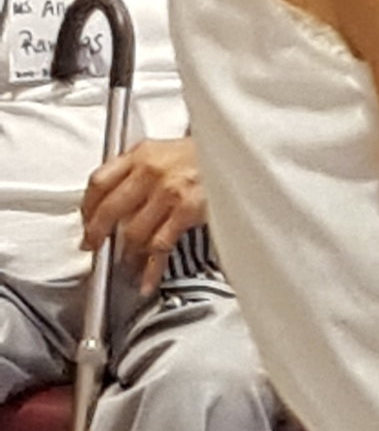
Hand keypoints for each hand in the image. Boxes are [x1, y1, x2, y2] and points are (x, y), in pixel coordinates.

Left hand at [83, 133, 206, 290]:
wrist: (239, 154)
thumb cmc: (208, 155)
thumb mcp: (168, 149)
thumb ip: (141, 168)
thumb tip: (119, 196)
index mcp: (142, 153)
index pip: (99, 182)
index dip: (87, 207)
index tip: (86, 221)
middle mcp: (151, 171)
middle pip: (109, 209)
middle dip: (97, 234)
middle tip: (94, 247)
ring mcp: (168, 191)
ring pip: (133, 232)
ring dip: (126, 255)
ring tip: (126, 266)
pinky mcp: (185, 211)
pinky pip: (160, 246)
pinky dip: (151, 268)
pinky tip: (146, 280)